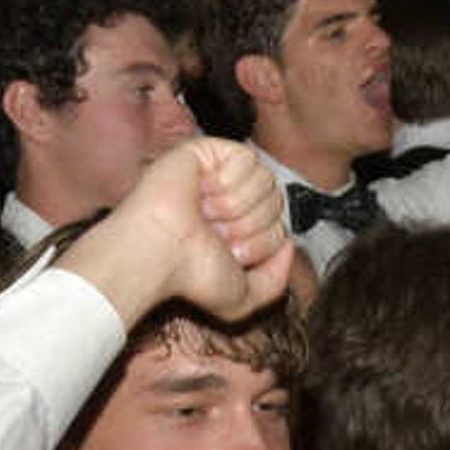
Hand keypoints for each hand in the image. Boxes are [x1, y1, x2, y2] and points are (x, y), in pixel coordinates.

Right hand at [111, 135, 295, 318]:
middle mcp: (230, 202)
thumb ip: (276, 280)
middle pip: (277, 202)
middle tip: (215, 232)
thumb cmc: (191, 276)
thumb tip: (288, 244)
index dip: (261, 243)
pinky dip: (227, 181)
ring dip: (237, 205)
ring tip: (205, 212)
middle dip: (250, 225)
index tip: (228, 252)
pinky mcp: (207, 152)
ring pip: (266, 180)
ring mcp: (219, 175)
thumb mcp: (243, 298)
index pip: (280, 228)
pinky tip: (201, 191)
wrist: (161, 252)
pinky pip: (247, 159)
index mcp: (238, 231)